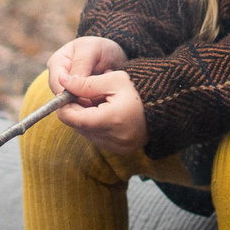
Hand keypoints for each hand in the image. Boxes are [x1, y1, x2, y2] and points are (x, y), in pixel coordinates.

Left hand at [47, 37, 145, 155]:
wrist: (167, 104)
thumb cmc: (141, 88)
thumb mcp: (113, 79)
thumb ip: (85, 83)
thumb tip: (62, 82)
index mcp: (110, 119)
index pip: (71, 117)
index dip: (65, 104)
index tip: (69, 91)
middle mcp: (113, 138)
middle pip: (77, 126)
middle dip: (77, 110)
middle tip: (88, 94)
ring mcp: (117, 147)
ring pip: (86, 133)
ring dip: (87, 118)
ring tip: (102, 102)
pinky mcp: (121, 150)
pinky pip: (98, 138)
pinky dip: (98, 126)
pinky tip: (109, 113)